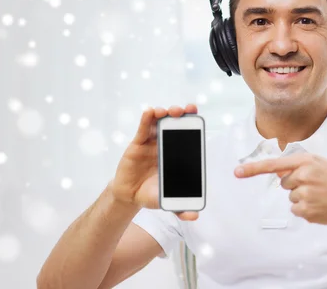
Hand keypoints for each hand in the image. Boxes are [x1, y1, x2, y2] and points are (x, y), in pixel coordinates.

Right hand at [110, 105, 199, 220]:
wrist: (129, 196)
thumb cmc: (151, 194)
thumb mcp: (167, 201)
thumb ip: (180, 208)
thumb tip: (195, 216)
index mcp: (177, 155)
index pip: (186, 135)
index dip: (192, 124)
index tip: (196, 114)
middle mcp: (166, 145)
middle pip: (174, 125)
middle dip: (181, 114)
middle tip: (185, 110)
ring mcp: (151, 143)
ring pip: (158, 123)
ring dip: (164, 114)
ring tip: (168, 111)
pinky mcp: (137, 144)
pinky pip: (142, 129)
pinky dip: (146, 119)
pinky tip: (150, 111)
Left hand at [234, 152, 326, 224]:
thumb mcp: (319, 164)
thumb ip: (298, 165)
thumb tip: (280, 173)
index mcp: (305, 161)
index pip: (274, 164)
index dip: (253, 169)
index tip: (237, 172)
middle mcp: (303, 175)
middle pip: (284, 183)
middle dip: (296, 185)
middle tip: (316, 186)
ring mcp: (305, 194)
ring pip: (290, 198)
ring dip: (302, 198)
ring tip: (321, 196)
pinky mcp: (307, 210)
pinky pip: (296, 210)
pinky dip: (305, 210)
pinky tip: (320, 206)